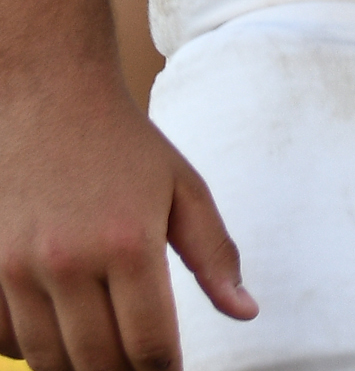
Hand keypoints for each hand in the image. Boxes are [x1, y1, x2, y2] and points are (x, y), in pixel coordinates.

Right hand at [0, 65, 254, 368]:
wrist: (51, 95)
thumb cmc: (125, 144)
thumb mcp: (183, 187)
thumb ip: (215, 254)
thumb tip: (246, 312)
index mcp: (129, 243)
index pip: (149, 345)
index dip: (165, 370)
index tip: (172, 370)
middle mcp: (70, 261)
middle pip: (98, 363)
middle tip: (141, 364)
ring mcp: (20, 268)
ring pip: (49, 361)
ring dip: (80, 369)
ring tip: (106, 357)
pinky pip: (8, 340)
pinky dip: (34, 348)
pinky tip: (62, 333)